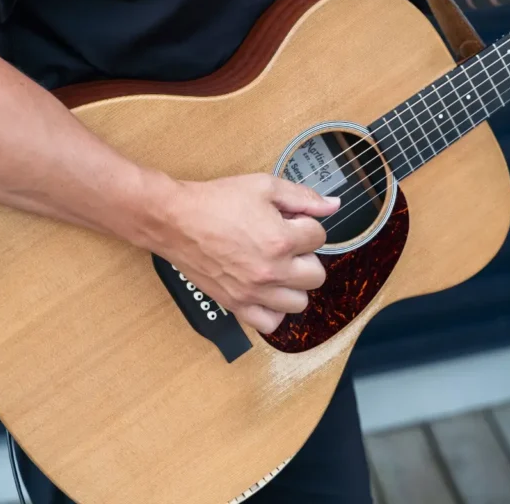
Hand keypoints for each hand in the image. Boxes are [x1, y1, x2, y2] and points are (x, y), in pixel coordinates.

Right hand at [152, 174, 339, 333]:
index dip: (306, 224)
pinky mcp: (236, 305)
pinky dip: (274, 310)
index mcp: (281, 240)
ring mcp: (253, 292)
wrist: (175, 220)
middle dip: (306, 256)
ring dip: (294, 284)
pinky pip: (270, 323)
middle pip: (316, 274)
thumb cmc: (216, 201)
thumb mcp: (263, 186)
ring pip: (299, 302)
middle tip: (286, 244)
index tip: (290, 220)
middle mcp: (271, 272)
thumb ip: (303, 197)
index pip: (319, 237)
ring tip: (278, 268)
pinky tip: (267, 291)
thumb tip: (334, 205)